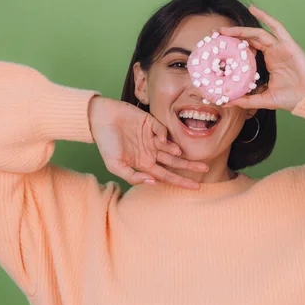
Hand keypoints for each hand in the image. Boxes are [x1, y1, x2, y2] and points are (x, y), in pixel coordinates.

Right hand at [88, 97, 206, 188]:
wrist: (99, 118)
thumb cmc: (105, 143)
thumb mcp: (114, 165)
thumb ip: (133, 177)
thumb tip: (153, 182)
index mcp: (144, 164)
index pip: (166, 176)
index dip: (181, 181)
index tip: (196, 186)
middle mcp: (151, 152)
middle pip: (175, 162)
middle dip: (190, 166)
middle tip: (206, 168)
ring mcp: (152, 138)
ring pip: (172, 147)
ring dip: (177, 150)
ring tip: (177, 151)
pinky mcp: (152, 123)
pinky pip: (163, 131)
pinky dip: (164, 135)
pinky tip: (159, 137)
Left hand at [219, 5, 304, 111]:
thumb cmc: (292, 98)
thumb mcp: (264, 99)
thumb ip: (246, 100)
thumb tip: (225, 102)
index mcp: (267, 63)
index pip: (247, 51)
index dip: (233, 47)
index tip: (217, 48)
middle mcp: (272, 53)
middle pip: (249, 40)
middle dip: (232, 36)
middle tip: (215, 35)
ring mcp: (280, 47)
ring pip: (257, 34)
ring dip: (240, 30)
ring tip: (224, 30)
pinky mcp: (288, 44)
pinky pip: (276, 27)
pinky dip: (266, 17)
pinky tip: (254, 9)